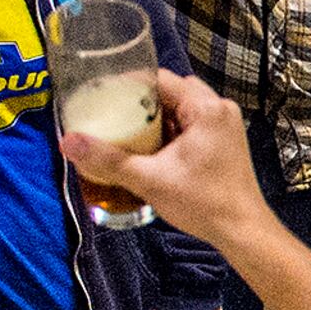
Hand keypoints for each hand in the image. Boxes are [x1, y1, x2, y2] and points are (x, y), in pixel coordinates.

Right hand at [63, 71, 274, 251]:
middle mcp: (220, 109)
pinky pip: (193, 123)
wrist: (242, 231)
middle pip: (172, 91)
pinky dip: (172, 130)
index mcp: (206, 108)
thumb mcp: (149, 180)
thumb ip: (108, 160)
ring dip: (157, 117)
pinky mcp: (225, 141)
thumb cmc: (203, 204)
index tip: (104, 95)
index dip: (129, 84)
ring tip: (128, 130)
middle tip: (114, 114)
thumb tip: (68, 142)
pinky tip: (152, 148)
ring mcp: (226, 125)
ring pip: (183, 108)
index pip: (161, 79)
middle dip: (142, 102)